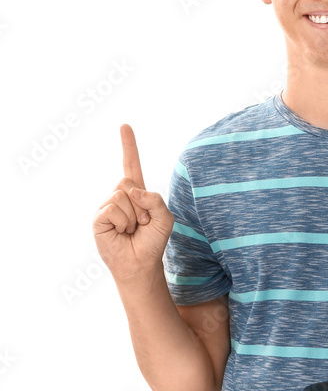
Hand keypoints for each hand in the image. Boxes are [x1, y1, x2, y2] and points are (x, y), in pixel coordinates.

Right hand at [92, 124, 174, 283]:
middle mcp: (119, 196)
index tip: (124, 126)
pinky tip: (121, 233)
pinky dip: (122, 222)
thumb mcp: (166, 218)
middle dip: (142, 204)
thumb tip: (132, 191)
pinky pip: (112, 208)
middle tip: (142, 223)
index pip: (131, 165)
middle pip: (129, 181)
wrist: (141, 264)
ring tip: (132, 230)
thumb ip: (156, 199)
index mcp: (136, 193)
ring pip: (122, 195)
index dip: (128, 146)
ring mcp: (107, 206)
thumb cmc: (152, 242)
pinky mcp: (98, 218)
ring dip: (133, 216)